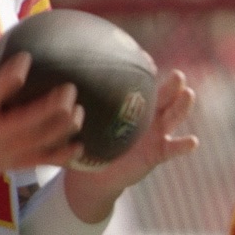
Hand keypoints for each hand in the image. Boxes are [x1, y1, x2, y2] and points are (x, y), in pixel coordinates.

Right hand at [0, 33, 82, 178]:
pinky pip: (50, 160)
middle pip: (35, 118)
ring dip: (68, 123)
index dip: (15, 72)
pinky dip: (68, 152)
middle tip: (71, 87)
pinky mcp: (20, 163)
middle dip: (58, 102)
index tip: (28, 57)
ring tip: (79, 109)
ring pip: (48, 138)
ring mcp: (11, 150)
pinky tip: (80, 142)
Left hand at [62, 69, 198, 222]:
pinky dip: (183, 145)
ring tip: (188, 94)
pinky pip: (173, 148)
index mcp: (132, 106)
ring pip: (173, 117)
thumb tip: (41, 78)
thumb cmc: (88, 144)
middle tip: (177, 74)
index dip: (146, 72)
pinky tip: (192, 141)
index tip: (147, 59)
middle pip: (164, 96)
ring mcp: (156, 134)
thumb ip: (66, 102)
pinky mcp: (158, 153)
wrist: (96, 175)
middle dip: (173, 85)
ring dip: (183, 106)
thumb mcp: (76, 121)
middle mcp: (147, 117)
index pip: (142, 84)